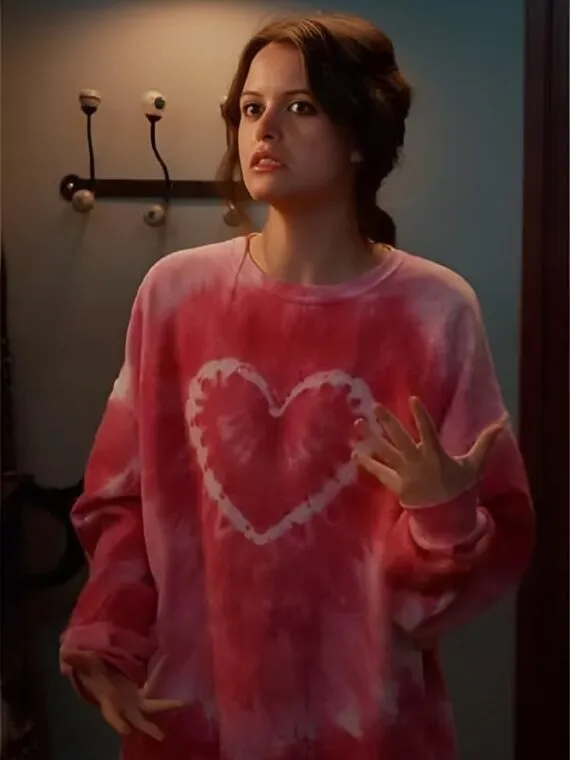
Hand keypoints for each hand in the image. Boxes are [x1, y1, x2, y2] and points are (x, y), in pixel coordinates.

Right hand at [62, 650, 182, 740]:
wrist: (97, 668)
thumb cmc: (91, 666)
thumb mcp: (85, 661)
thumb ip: (78, 659)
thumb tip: (67, 652)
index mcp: (107, 699)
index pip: (111, 714)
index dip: (117, 722)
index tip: (126, 732)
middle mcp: (122, 703)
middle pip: (135, 717)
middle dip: (146, 726)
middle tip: (160, 736)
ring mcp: (132, 699)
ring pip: (148, 709)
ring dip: (162, 709)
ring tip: (180, 708)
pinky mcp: (139, 692)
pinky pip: (152, 699)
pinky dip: (164, 700)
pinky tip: (179, 702)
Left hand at [352, 397, 506, 507]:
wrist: (446, 516)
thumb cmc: (459, 486)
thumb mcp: (474, 464)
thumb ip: (486, 441)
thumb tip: (504, 421)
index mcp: (436, 454)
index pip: (427, 430)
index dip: (420, 415)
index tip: (412, 399)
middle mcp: (417, 462)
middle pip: (400, 438)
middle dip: (387, 422)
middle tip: (375, 407)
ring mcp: (404, 473)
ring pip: (385, 452)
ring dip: (371, 438)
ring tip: (358, 424)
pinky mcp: (396, 485)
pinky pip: (379, 472)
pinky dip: (368, 462)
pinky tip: (356, 452)